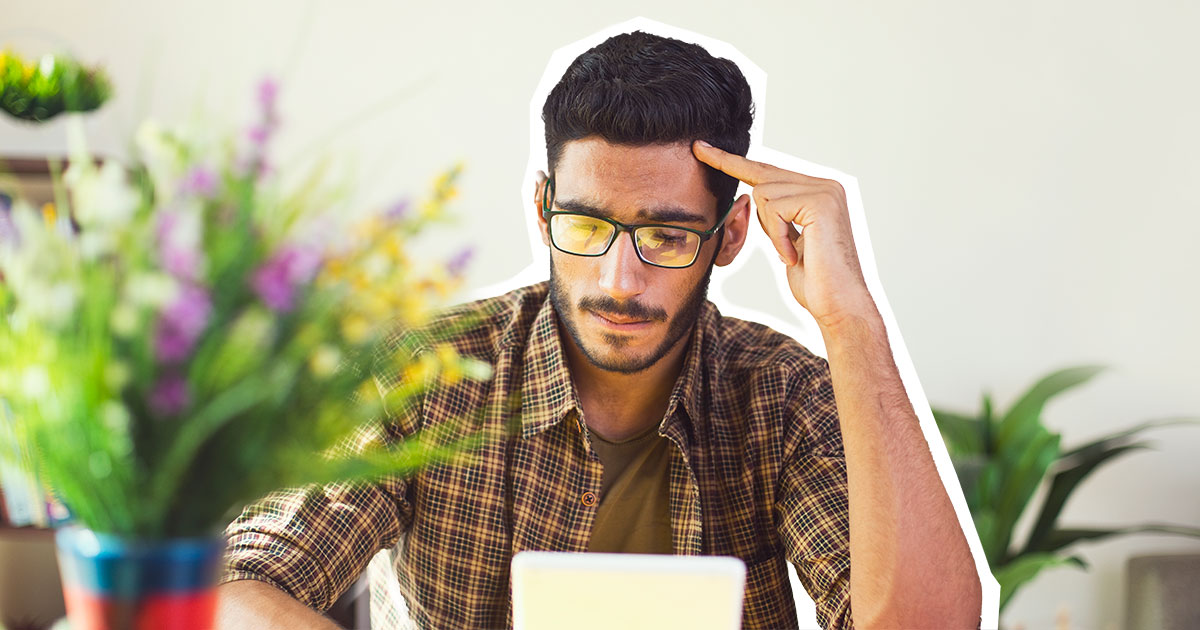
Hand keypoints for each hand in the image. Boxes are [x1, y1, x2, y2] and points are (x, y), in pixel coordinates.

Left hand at [692, 140, 876, 331]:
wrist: (840, 305)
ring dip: (768, 229)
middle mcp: (826, 185)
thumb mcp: (788, 242)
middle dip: (728, 164)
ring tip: (789, 253)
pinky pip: (774, 208)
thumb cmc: (815, 282)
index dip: (736, 162)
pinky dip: (776, 236)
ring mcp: (826, 191)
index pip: (771, 171)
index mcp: (819, 192)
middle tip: (699, 149)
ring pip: (764, 193)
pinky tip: (793, 256)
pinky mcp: (820, 202)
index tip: (705, 150)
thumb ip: (778, 217)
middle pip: (764, 173)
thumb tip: (753, 199)